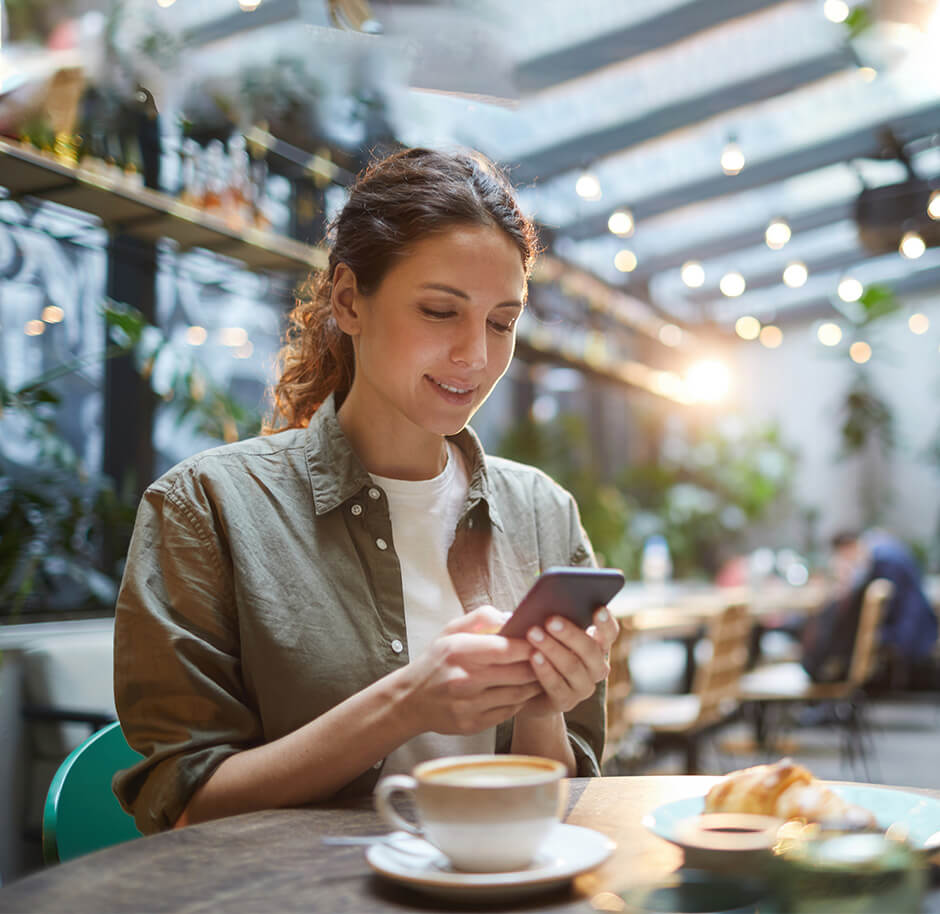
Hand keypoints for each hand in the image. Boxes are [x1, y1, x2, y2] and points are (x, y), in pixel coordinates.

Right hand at [401, 606, 542, 735]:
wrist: (411, 700)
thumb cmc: (436, 661)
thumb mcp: (450, 631)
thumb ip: (480, 617)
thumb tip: (510, 616)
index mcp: (458, 651)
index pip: (505, 649)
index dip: (529, 645)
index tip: (540, 640)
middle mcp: (464, 679)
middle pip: (518, 673)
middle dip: (538, 664)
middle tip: (548, 657)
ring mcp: (469, 705)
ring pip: (517, 694)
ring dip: (534, 684)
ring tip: (541, 673)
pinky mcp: (473, 724)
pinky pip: (509, 712)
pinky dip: (520, 701)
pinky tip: (522, 691)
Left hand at [516, 607, 619, 717]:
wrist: (530, 692)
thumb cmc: (541, 650)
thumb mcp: (550, 634)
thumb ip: (555, 621)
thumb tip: (545, 604)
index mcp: (597, 646)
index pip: (610, 633)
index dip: (606, 622)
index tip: (598, 608)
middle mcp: (596, 668)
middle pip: (590, 650)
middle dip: (570, 633)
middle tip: (550, 620)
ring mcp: (583, 687)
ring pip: (572, 666)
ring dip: (552, 648)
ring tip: (533, 634)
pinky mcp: (566, 702)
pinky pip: (557, 685)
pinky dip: (544, 669)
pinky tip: (533, 656)